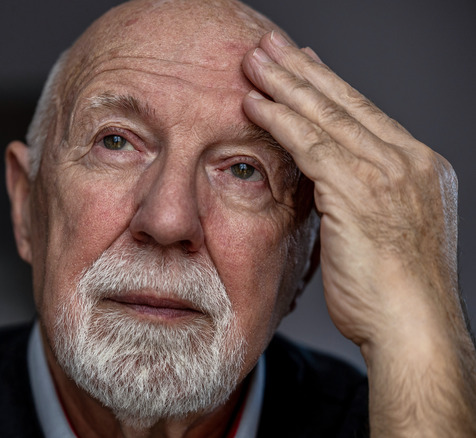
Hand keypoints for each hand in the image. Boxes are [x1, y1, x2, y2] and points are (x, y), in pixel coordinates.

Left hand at [241, 30, 474, 435]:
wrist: (413, 328)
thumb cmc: (394, 294)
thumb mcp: (383, 233)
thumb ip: (358, 198)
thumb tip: (325, 182)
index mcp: (419, 168)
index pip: (364, 113)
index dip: (327, 85)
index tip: (300, 63)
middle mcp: (408, 161)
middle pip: (345, 103)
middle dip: (301, 70)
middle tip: (268, 44)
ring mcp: (387, 173)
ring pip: (326, 116)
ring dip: (284, 86)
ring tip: (252, 61)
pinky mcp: (359, 192)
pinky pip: (311, 146)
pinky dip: (281, 121)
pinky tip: (254, 104)